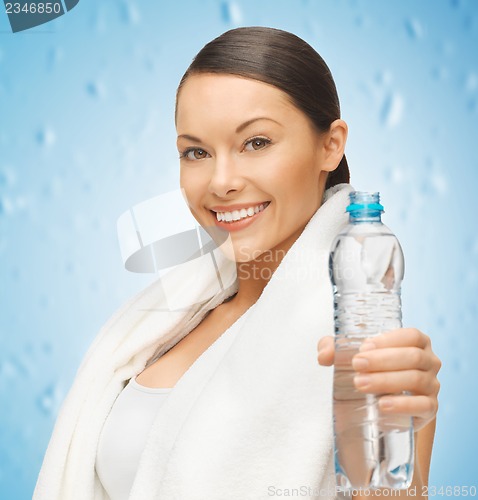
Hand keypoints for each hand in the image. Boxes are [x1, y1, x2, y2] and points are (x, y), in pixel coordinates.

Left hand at [317, 328, 441, 431]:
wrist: (380, 407)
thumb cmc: (370, 371)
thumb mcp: (352, 356)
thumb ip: (334, 349)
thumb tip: (323, 355)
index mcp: (416, 343)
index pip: (411, 336)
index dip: (388, 340)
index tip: (364, 347)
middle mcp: (429, 362)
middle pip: (413, 357)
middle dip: (382, 360)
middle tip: (356, 366)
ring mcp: (432, 386)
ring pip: (416, 379)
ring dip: (386, 381)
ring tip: (360, 384)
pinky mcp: (430, 410)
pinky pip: (423, 406)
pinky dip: (402, 405)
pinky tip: (382, 405)